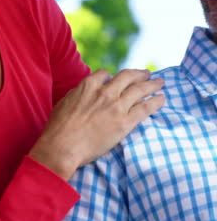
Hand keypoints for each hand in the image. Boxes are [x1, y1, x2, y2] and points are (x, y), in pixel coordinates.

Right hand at [29, 68, 163, 179]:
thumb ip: (78, 93)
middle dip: (139, 74)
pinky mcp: (124, 123)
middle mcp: (105, 91)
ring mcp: (116, 106)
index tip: (117, 80)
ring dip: (152, 84)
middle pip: (127, 77)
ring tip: (160, 82)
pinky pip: (145, 108)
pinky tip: (162, 98)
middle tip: (147, 73)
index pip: (106, 74)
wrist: (62, 146)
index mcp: (89, 85)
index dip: (113, 77)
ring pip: (140, 89)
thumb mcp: (65, 101)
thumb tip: (84, 91)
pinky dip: (155, 101)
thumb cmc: (58, 127)